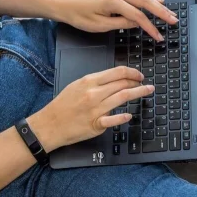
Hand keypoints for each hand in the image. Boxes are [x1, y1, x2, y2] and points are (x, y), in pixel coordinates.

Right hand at [26, 66, 153, 151]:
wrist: (50, 124)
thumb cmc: (62, 105)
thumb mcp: (76, 86)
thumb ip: (94, 83)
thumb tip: (113, 80)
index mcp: (89, 81)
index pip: (116, 72)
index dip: (131, 72)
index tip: (139, 75)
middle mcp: (93, 93)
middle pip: (122, 84)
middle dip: (138, 83)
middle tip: (145, 84)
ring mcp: (95, 109)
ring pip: (122, 97)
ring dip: (138, 93)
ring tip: (147, 92)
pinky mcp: (96, 124)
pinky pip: (113, 119)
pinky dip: (123, 117)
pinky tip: (130, 115)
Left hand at [54, 0, 177, 39]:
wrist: (67, 4)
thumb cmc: (80, 16)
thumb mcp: (99, 25)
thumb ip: (120, 23)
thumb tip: (137, 24)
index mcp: (114, 2)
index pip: (138, 16)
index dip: (151, 28)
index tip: (159, 37)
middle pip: (146, 2)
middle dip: (162, 12)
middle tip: (174, 21)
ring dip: (158, 4)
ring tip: (170, 12)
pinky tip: (157, 1)